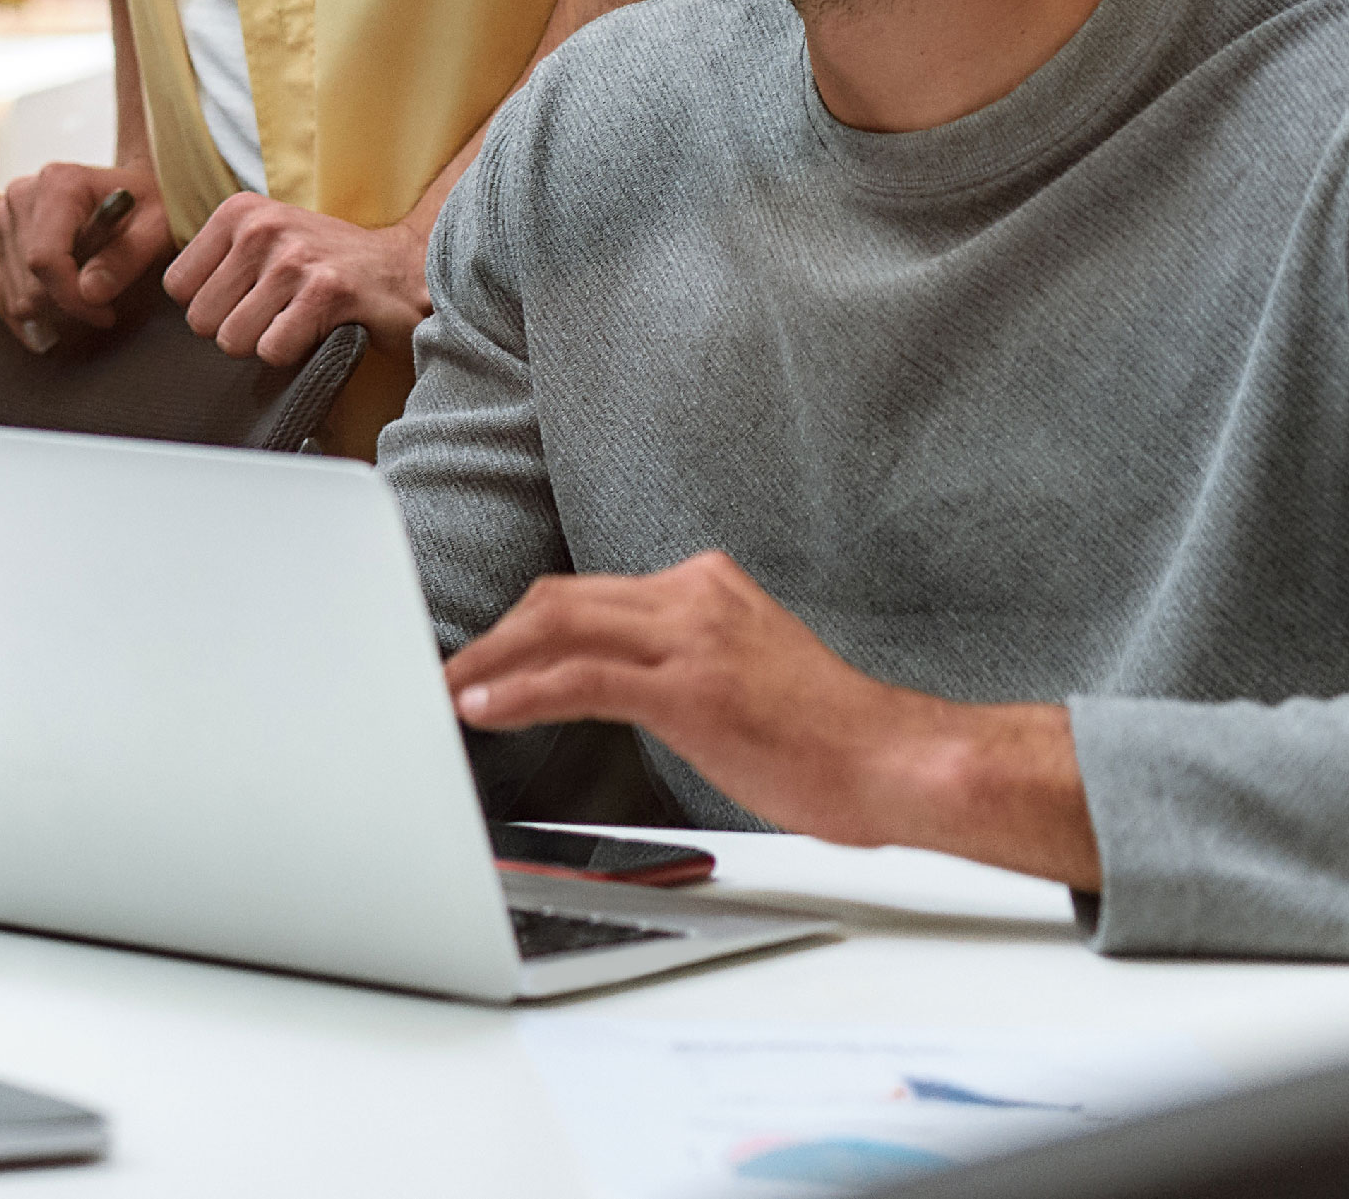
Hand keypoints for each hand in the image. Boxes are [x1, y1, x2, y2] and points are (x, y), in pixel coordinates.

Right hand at [0, 160, 167, 348]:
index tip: (105, 314)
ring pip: (18, 293)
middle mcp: (23, 195)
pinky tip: (69, 292)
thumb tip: (89, 293)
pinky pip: (10, 292)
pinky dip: (40, 307)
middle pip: (30, 281)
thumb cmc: (150, 204)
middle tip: (105, 306)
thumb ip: (126, 259)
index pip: (44, 259)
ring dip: (54, 310)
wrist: (133, 191)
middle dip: (68, 306)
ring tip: (89, 292)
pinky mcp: (2, 234)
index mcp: (59, 184)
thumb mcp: (156, 228)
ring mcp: (7, 215)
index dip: (71, 298)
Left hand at [164, 189, 427, 363]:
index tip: (250, 297)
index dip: (212, 306)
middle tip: (279, 314)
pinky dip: (297, 354)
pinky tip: (321, 331)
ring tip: (300, 320)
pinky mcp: (327, 292)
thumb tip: (172, 305)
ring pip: (235, 339)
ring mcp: (295, 258)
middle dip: (238, 330)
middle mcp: (262, 228)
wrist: (410, 269)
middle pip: (201, 319)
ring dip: (268, 344)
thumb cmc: (329, 264)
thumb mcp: (266, 242)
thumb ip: (217, 263)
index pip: (178, 287)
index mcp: (239, 212)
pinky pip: (274, 350)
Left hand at [444, 550, 1096, 886]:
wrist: (899, 763)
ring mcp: (691, 639)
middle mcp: (694, 595)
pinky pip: (579, 680)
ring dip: (491, 662)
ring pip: (557, 627)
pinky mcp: (689, 689)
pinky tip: (486, 709)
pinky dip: (519, 692)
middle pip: (560, 599)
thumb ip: (685, 660)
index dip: (528, 626)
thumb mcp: (748, 671)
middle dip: (494, 637)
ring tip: (451, 692)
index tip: (489, 654)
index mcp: (707, 586)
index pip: (591, 594)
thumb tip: (625, 684)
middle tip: (450, 671)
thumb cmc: (833, 737)